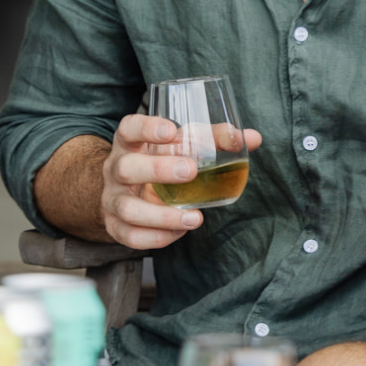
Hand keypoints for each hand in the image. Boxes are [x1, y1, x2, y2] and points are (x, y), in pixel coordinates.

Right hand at [101, 112, 261, 249]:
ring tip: (195, 218)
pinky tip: (179, 232)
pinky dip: (156, 237)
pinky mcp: (114, 224)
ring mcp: (112, 198)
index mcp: (130, 142)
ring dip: (161, 215)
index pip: (129, 128)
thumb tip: (253, 138)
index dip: (146, 128)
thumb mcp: (182, 143)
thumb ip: (215, 138)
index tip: (171, 131)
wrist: (126, 188)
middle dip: (157, 170)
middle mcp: (117, 167)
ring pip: (127, 208)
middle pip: (127, 167)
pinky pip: (129, 236)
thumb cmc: (160, 158)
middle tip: (190, 172)